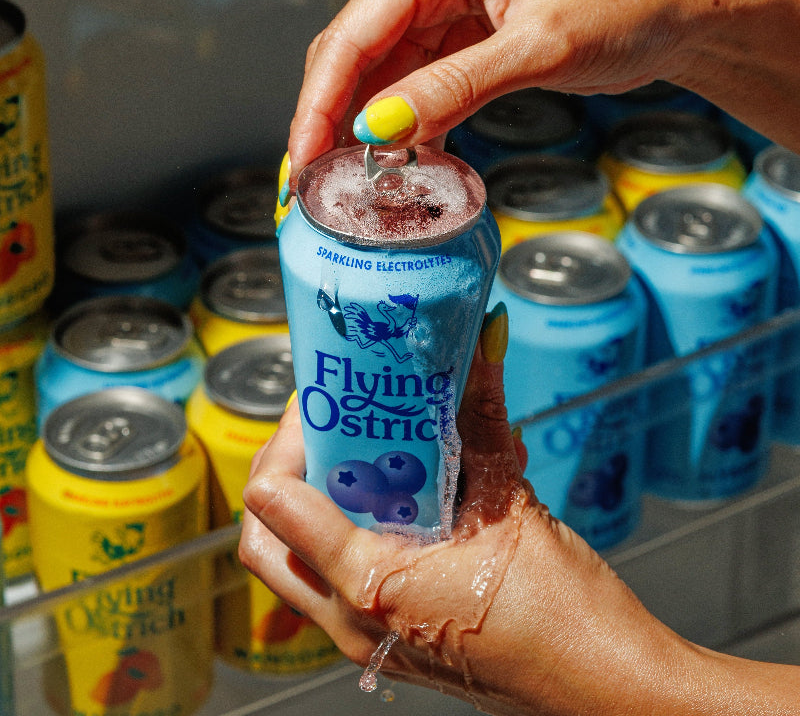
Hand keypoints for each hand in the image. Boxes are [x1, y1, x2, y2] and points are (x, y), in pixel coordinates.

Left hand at [238, 305, 725, 714]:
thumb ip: (483, 420)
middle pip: (265, 540)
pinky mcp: (386, 641)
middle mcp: (353, 621)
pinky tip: (384, 501)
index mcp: (370, 585)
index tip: (317, 401)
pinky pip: (330, 585)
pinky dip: (336, 536)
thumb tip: (479, 346)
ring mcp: (366, 639)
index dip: (287, 437)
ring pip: (293, 566)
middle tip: (320, 428)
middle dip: (281, 472)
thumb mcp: (512, 504)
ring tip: (346, 458)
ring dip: (303, 507)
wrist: (603, 688)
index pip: (277, 502)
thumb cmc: (565, 618)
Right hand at [285, 0, 799, 185]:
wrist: (675, 9)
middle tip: (313, 183)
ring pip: (380, 80)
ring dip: (364, 133)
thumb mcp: (539, 46)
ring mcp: (444, 16)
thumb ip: (455, 88)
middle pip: (353, 57)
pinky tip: (399, 165)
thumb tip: (380, 129)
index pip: (354, 34)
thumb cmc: (625, 0)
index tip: (305, 159)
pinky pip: (416, 93)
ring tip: (349, 184)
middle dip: (329, 121)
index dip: (321, 102)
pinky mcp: (463, 48)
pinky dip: (404, 132)